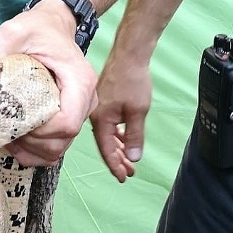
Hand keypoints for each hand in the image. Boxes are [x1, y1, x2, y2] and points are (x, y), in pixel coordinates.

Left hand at [0, 0, 97, 166]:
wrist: (52, 27)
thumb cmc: (36, 29)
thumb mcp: (12, 33)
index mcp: (79, 80)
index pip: (67, 123)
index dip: (40, 132)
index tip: (15, 122)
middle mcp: (85, 100)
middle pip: (62, 141)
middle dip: (30, 143)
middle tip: (5, 130)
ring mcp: (79, 112)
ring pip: (57, 149)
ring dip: (30, 150)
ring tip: (7, 135)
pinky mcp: (68, 119)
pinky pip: (54, 148)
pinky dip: (34, 151)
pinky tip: (15, 140)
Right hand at [90, 53, 150, 181]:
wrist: (128, 55)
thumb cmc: (132, 80)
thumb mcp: (138, 111)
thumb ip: (135, 136)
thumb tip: (134, 158)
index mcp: (100, 120)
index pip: (106, 150)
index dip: (115, 166)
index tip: (124, 177)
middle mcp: (95, 117)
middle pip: (106, 145)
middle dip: (119, 160)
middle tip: (130, 173)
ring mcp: (98, 109)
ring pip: (108, 135)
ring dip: (119, 148)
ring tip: (130, 160)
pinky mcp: (103, 103)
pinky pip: (108, 125)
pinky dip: (117, 135)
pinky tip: (124, 139)